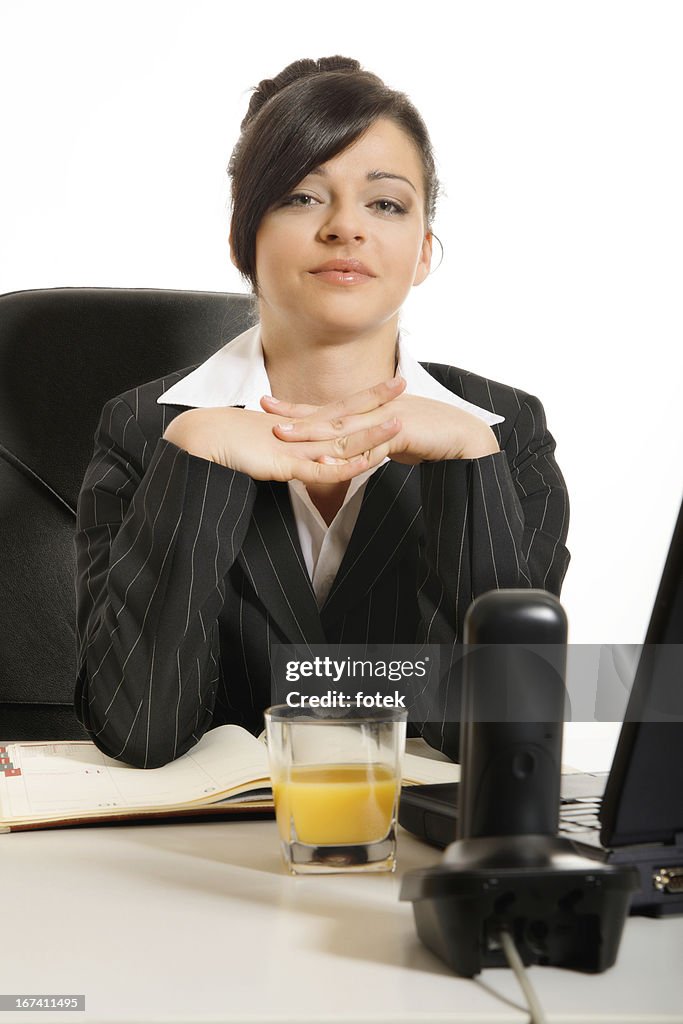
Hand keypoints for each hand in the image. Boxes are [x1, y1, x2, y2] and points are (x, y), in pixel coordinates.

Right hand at [162, 398, 401, 483]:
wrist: (199, 440)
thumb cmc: (225, 442)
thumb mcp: (264, 445)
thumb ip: (285, 450)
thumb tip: (299, 453)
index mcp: (298, 425)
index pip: (338, 407)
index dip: (364, 397)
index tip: (388, 384)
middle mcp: (301, 432)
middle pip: (346, 414)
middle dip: (376, 400)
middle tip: (404, 381)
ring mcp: (294, 448)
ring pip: (341, 441)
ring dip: (371, 434)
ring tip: (399, 423)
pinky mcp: (284, 466)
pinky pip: (320, 470)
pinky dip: (343, 468)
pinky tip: (365, 465)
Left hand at [260, 379, 499, 464]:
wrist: (464, 435)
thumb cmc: (432, 435)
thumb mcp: (395, 436)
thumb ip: (372, 440)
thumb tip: (355, 450)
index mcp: (370, 409)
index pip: (328, 408)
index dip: (298, 408)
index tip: (269, 404)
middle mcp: (373, 411)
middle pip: (328, 413)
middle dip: (295, 415)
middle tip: (265, 412)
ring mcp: (386, 421)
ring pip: (342, 429)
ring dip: (312, 433)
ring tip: (285, 437)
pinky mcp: (401, 435)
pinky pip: (369, 448)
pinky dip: (347, 456)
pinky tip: (328, 462)